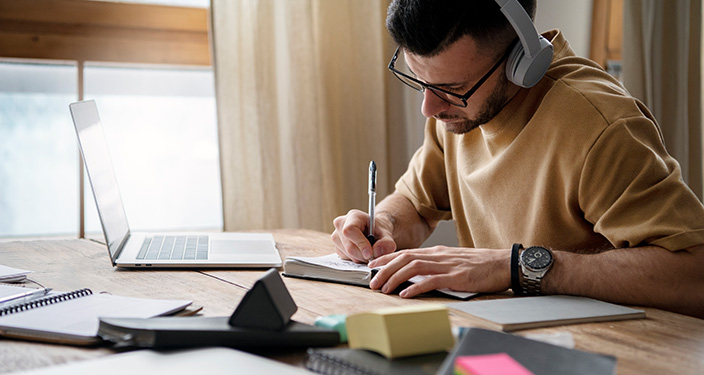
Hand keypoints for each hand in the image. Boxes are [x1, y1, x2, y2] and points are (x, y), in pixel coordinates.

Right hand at [331, 209, 396, 262]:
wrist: (374, 232)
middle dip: (363, 255)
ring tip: (368, 251)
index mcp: (353, 216)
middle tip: (373, 256)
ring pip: (347, 254)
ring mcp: (336, 235)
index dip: (360, 243)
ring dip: (360, 258)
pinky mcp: (336, 246)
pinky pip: (345, 258)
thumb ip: (386, 243)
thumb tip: (376, 252)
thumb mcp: (387, 235)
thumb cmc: (379, 231)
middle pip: (349, 246)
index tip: (370, 254)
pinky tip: (361, 252)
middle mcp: (341, 224)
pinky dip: (355, 259)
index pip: (350, 230)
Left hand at [368, 246, 510, 296]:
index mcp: (437, 252)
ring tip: (383, 288)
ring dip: (395, 278)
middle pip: (404, 258)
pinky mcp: (456, 277)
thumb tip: (417, 275)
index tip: (372, 266)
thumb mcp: (454, 261)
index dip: (387, 259)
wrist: (504, 263)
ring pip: (413, 267)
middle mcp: (439, 256)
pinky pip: (431, 280)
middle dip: (384, 269)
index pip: (406, 252)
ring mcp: (447, 265)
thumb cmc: (481, 265)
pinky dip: (416, 287)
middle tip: (371, 281)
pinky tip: (405, 294)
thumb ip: (436, 265)